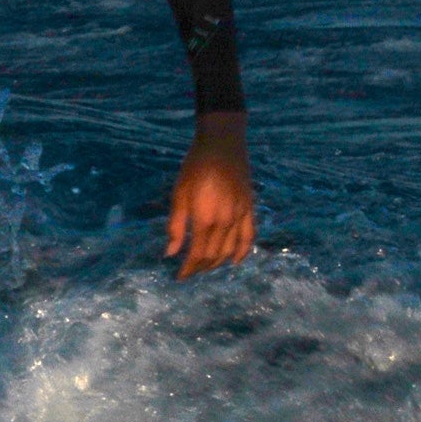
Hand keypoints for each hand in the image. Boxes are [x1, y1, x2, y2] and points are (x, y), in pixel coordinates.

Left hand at [166, 111, 255, 278]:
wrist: (222, 145)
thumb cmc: (194, 168)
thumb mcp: (179, 195)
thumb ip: (176, 226)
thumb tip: (171, 253)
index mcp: (205, 219)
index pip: (198, 254)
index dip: (188, 269)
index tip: (179, 276)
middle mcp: (226, 222)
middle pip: (214, 255)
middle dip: (200, 267)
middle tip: (189, 271)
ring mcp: (240, 216)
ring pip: (231, 250)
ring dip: (218, 263)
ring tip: (205, 266)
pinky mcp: (250, 209)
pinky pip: (249, 237)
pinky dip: (243, 252)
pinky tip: (235, 261)